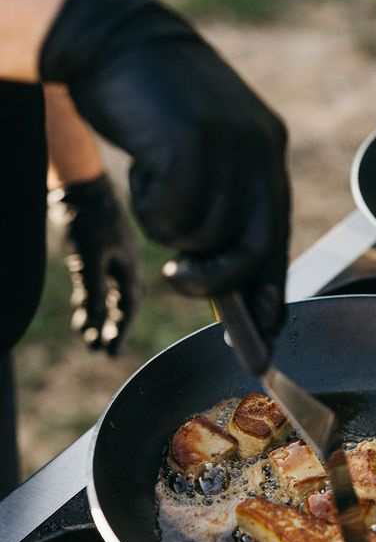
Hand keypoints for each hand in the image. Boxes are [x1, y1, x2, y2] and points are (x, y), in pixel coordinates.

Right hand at [40, 0, 289, 341]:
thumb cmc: (150, 101)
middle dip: (218, 280)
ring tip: (151, 183)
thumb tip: (233, 276)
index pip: (278, 234)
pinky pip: (173, 214)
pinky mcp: (194, 143)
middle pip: (256, 246)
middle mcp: (260, 148)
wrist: (114, 37)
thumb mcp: (202, 147)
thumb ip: (223, 197)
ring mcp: (231, 144)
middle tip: (178, 280)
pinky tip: (141, 166)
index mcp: (268, 149)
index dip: (270, 288)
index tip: (263, 330)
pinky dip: (148, 206)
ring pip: (207, 235)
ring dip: (168, 227)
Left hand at [50, 174, 142, 355]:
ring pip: (107, 298)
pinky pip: (96, 287)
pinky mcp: (96, 256)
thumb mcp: (90, 258)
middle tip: (101, 351)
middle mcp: (123, 268)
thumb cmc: (89, 220)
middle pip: (121, 307)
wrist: (79, 188)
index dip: (120, 332)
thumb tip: (97, 320)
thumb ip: (94, 290)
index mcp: (129, 269)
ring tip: (87, 338)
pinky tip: (81, 315)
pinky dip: (90, 302)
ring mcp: (110, 262)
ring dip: (98, 318)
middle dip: (112, 329)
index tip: (111, 352)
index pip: (128, 309)